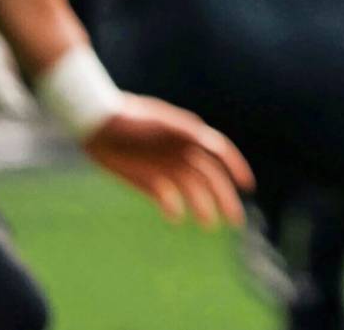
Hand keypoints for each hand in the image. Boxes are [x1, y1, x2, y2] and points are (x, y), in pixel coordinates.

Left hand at [84, 94, 253, 228]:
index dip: (236, 168)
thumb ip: (189, 134)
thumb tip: (216, 146)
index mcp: (190, 136)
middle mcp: (182, 153)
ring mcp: (165, 168)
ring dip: (203, 207)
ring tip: (210, 226)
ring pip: (191, 191)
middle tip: (235, 220)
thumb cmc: (131, 118)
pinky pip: (165, 197)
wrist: (96, 123)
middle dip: (224, 197)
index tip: (247, 185)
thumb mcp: (162, 123)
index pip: (221, 153)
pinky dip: (172, 207)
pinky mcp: (147, 180)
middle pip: (210, 178)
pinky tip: (176, 217)